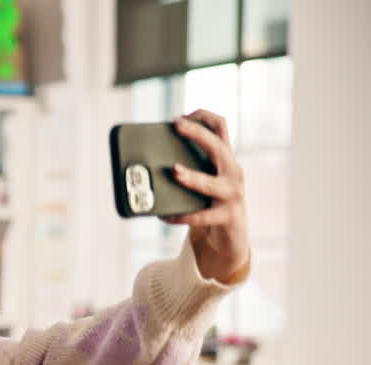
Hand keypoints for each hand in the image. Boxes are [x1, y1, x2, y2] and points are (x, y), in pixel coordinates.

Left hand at [164, 110, 250, 283]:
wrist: (232, 236)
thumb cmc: (210, 203)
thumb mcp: (202, 181)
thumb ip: (184, 168)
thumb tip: (144, 165)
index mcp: (225, 159)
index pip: (221, 127)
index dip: (203, 117)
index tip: (181, 117)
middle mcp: (233, 172)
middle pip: (219, 147)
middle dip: (198, 134)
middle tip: (177, 126)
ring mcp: (233, 195)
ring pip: (212, 184)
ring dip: (193, 177)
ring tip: (174, 171)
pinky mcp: (227, 217)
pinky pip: (201, 216)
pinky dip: (181, 216)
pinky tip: (164, 216)